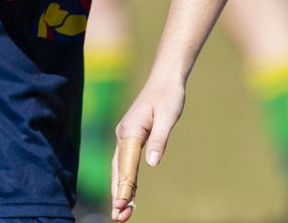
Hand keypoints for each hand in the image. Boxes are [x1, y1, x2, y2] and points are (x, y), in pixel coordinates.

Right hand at [111, 77, 186, 221]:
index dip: (124, 187)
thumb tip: (152, 163)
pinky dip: (124, 179)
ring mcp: (124, 136)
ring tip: (122, 213)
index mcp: (131, 131)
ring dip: (120, 190)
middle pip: (118, 170)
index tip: (122, 206)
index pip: (126, 165)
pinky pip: (124, 162)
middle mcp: (123, 135)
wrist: (165, 79)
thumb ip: (160, 139)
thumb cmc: (168, 96)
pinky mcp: (130, 137)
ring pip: (119, 168)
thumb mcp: (169, 116)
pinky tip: (127, 193)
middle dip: (118, 194)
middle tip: (119, 218)